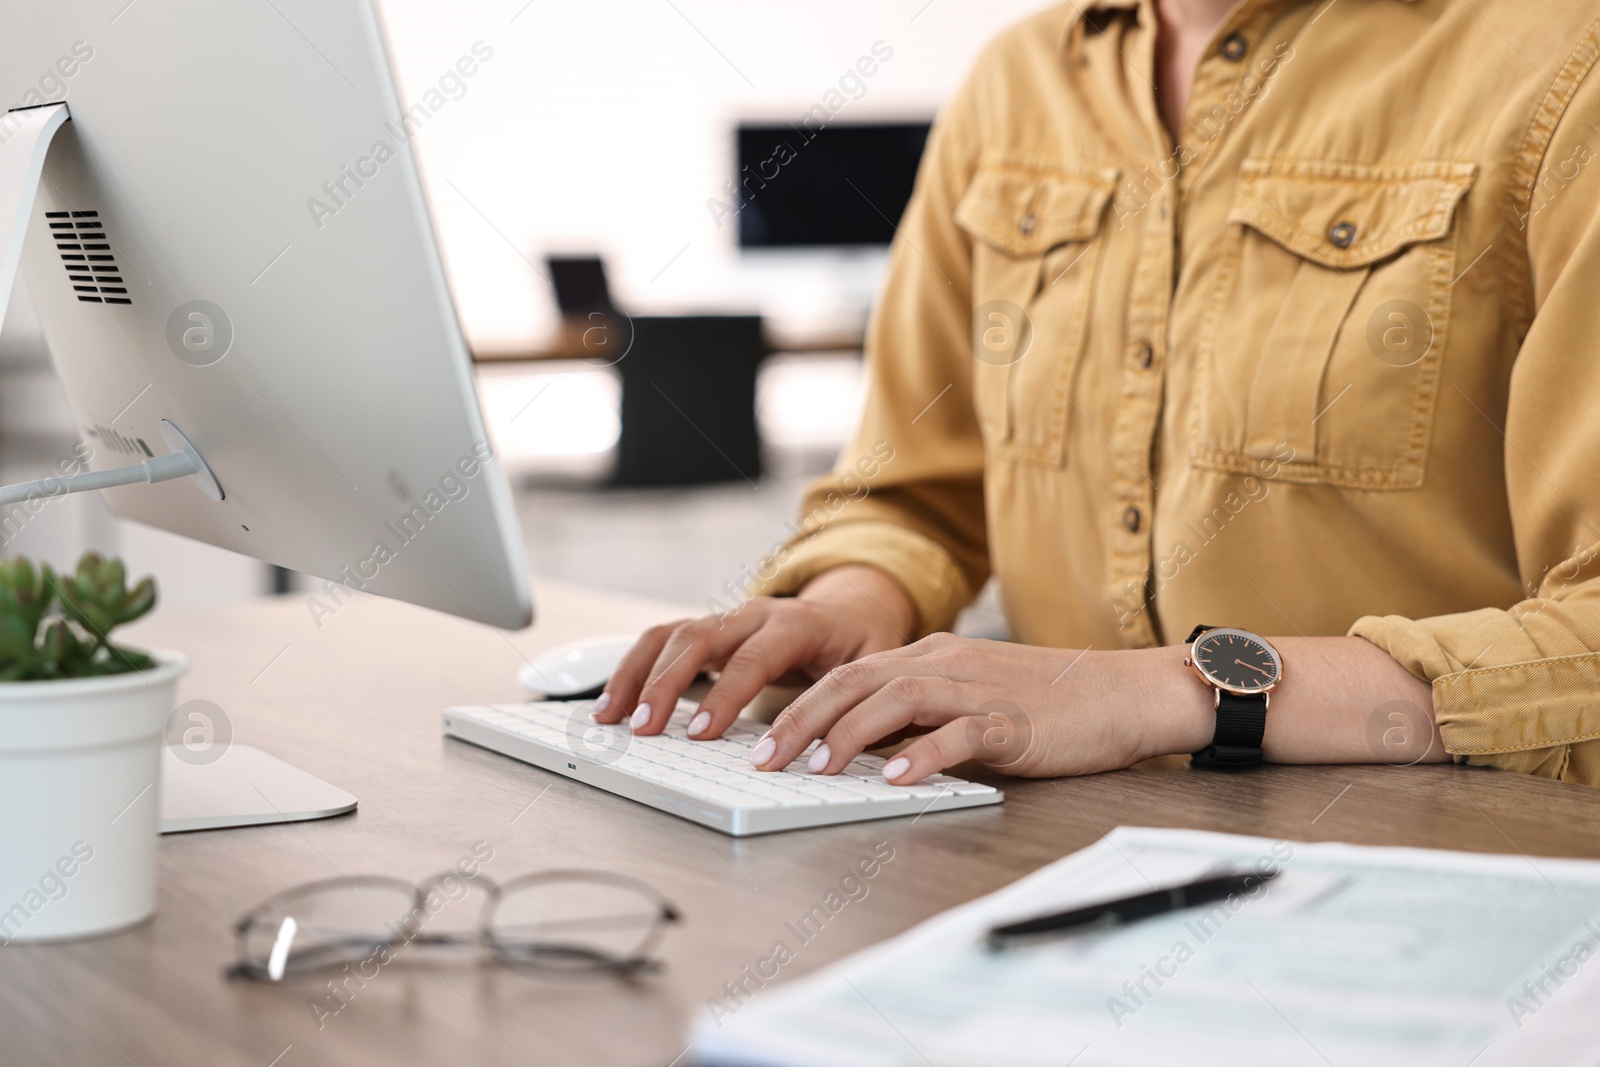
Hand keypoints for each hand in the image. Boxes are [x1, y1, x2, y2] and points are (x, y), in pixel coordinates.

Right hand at [593, 565, 914, 737]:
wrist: (853, 607)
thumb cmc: (861, 644)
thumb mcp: (873, 669)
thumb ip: (852, 703)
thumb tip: (836, 748)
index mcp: (797, 623)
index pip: (755, 657)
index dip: (727, 696)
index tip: (702, 733)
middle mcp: (754, 614)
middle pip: (698, 639)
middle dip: (666, 685)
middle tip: (645, 728)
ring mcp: (726, 618)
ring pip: (670, 635)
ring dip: (637, 675)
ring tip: (611, 716)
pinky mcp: (707, 630)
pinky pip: (660, 641)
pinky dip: (633, 670)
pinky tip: (613, 702)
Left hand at [750, 635, 1206, 782]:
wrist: (1125, 693)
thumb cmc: (1048, 701)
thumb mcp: (969, 694)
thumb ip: (917, 711)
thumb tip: (860, 745)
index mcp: (931, 656)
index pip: (848, 672)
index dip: (799, 705)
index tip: (762, 741)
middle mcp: (946, 664)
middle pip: (855, 681)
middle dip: (802, 721)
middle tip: (766, 760)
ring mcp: (979, 690)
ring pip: (896, 699)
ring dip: (849, 735)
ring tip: (816, 769)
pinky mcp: (1013, 722)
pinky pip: (959, 733)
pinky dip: (922, 754)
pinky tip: (896, 777)